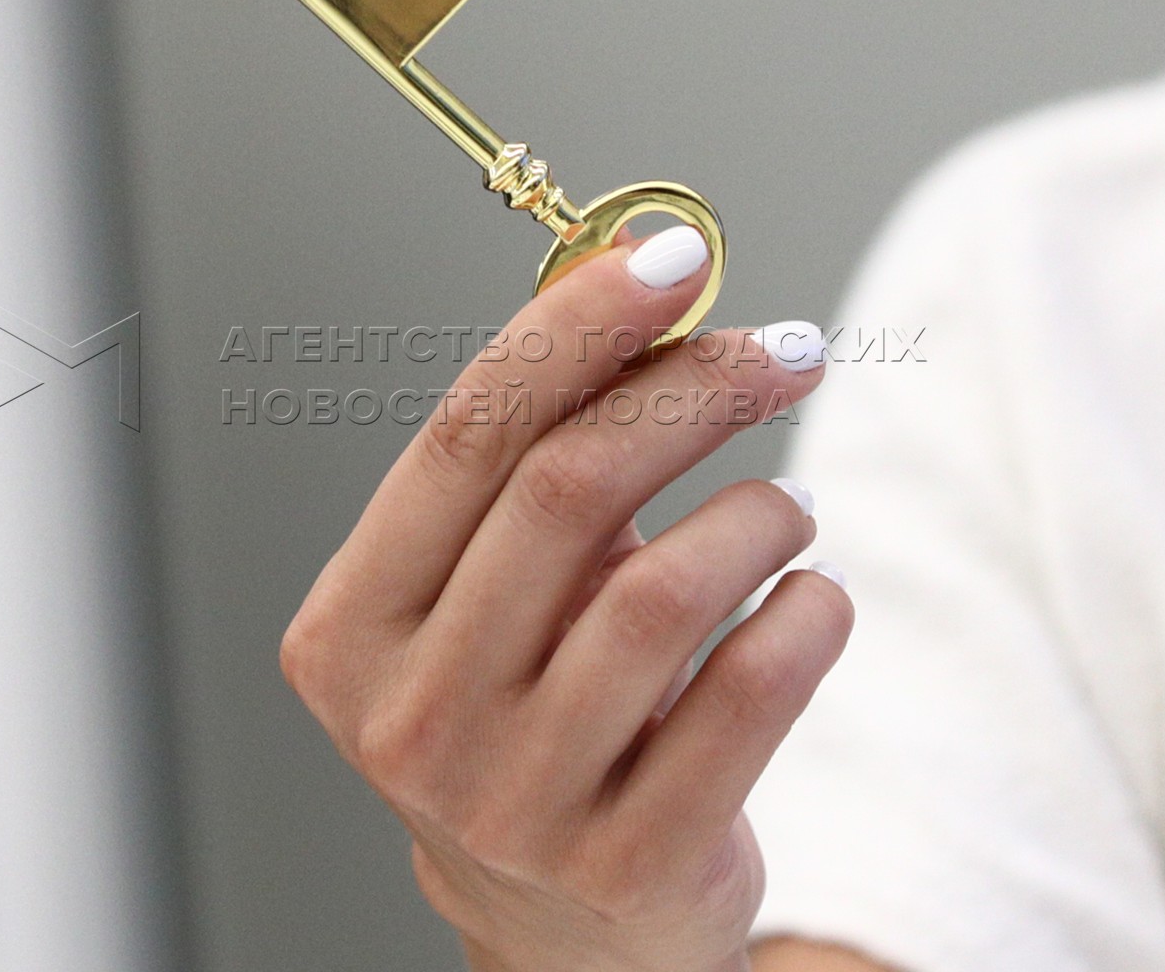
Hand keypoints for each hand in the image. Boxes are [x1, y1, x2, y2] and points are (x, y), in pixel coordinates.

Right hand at [281, 228, 853, 971]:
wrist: (558, 925)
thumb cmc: (523, 717)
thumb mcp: (494, 595)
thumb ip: (538, 463)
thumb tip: (640, 291)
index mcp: (351, 630)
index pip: (462, 436)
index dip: (573, 328)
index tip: (671, 259)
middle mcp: (411, 718)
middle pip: (563, 491)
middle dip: (693, 390)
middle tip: (782, 350)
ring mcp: (513, 802)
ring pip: (665, 590)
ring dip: (757, 513)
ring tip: (785, 506)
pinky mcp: (630, 861)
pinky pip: (752, 692)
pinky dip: (809, 614)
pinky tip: (813, 597)